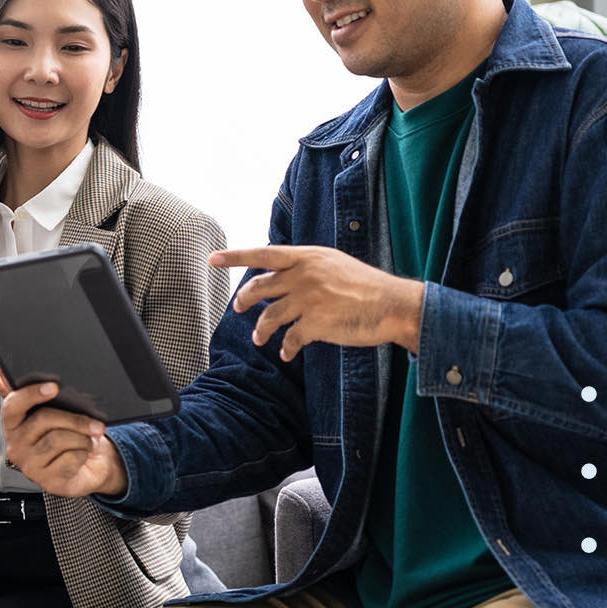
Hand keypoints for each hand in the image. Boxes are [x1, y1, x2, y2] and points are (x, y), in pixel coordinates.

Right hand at [0, 362, 127, 497]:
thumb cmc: (66, 437)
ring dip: (82, 437)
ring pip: (59, 439)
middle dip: (74, 419)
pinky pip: (69, 459)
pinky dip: (83, 454)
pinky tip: (82, 454)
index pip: (13, 405)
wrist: (86, 469)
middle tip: (96, 422)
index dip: (32, 394)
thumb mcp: (50, 411)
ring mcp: (30, 465)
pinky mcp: (46, 481)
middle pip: (43, 420)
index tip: (54, 387)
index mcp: (13, 424)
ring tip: (88, 438)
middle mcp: (16, 445)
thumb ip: (26, 390)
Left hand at [212, 245, 423, 360]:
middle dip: (243, 300)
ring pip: (269, 317)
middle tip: (239, 309)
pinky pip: (290, 339)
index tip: (212, 258)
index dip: (235, 256)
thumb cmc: (366, 285)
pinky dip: (286, 348)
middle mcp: (304, 275)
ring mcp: (309, 299)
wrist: (394, 305)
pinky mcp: (317, 323)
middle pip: (259, 287)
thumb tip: (280, 276)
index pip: (263, 254)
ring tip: (261, 339)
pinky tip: (286, 353)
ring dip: (261, 331)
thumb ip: (306, 267)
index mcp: (307, 256)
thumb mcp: (334, 263)